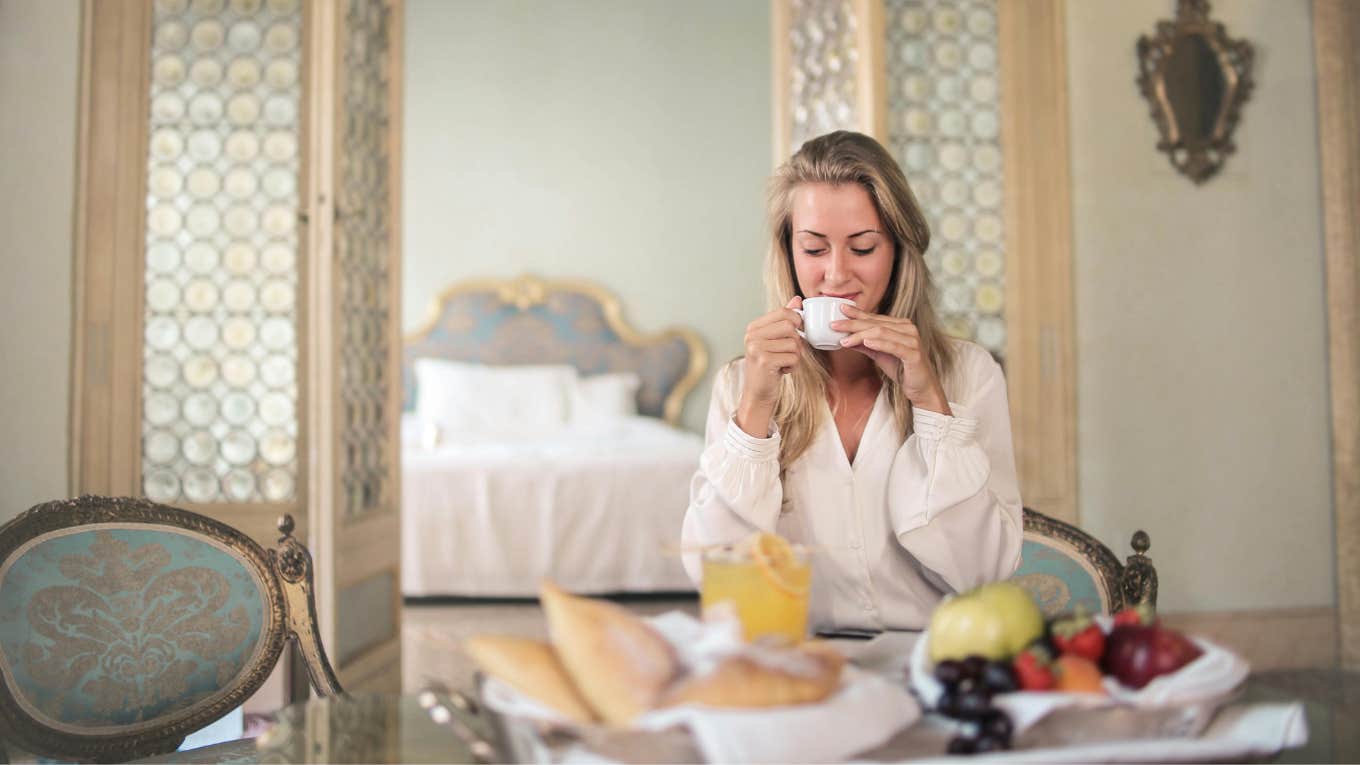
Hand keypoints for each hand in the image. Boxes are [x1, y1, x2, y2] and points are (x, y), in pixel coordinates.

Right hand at [741, 296, 803, 404]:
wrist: (758, 392)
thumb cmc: (769, 365)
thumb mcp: (775, 340)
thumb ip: (785, 319)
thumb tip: (797, 300)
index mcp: (754, 327)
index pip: (784, 312)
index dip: (797, 321)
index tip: (796, 333)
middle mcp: (752, 335)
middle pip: (790, 326)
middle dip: (796, 341)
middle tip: (787, 352)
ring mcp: (756, 348)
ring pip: (794, 343)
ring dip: (795, 356)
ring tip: (783, 362)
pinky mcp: (764, 361)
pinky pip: (793, 357)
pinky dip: (793, 366)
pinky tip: (782, 370)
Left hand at [832, 304, 950, 413]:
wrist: (921, 388)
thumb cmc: (902, 369)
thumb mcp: (879, 355)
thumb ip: (865, 345)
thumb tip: (845, 338)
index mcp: (900, 326)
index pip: (874, 318)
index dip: (857, 314)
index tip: (840, 311)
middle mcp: (908, 329)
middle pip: (876, 324)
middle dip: (853, 324)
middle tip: (834, 325)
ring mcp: (912, 340)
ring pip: (882, 333)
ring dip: (861, 335)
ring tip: (844, 339)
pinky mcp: (914, 354)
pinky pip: (894, 346)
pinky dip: (879, 343)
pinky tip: (866, 342)